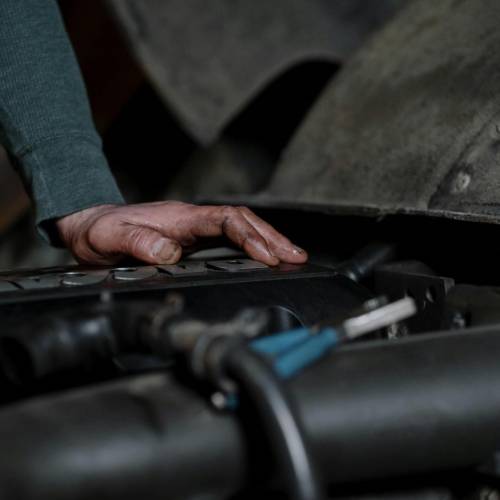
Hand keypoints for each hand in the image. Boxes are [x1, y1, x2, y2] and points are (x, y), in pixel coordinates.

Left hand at [56, 201, 307, 265]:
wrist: (91, 227)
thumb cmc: (101, 232)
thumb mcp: (111, 238)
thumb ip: (139, 244)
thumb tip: (171, 253)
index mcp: (180, 218)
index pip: (226, 220)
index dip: (249, 237)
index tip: (267, 256)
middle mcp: (192, 221)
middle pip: (243, 221)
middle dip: (272, 237)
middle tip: (297, 256)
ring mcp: (194, 229)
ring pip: (241, 228)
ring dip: (268, 241)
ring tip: (292, 256)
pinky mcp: (193, 239)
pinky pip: (230, 239)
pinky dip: (252, 246)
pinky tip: (263, 257)